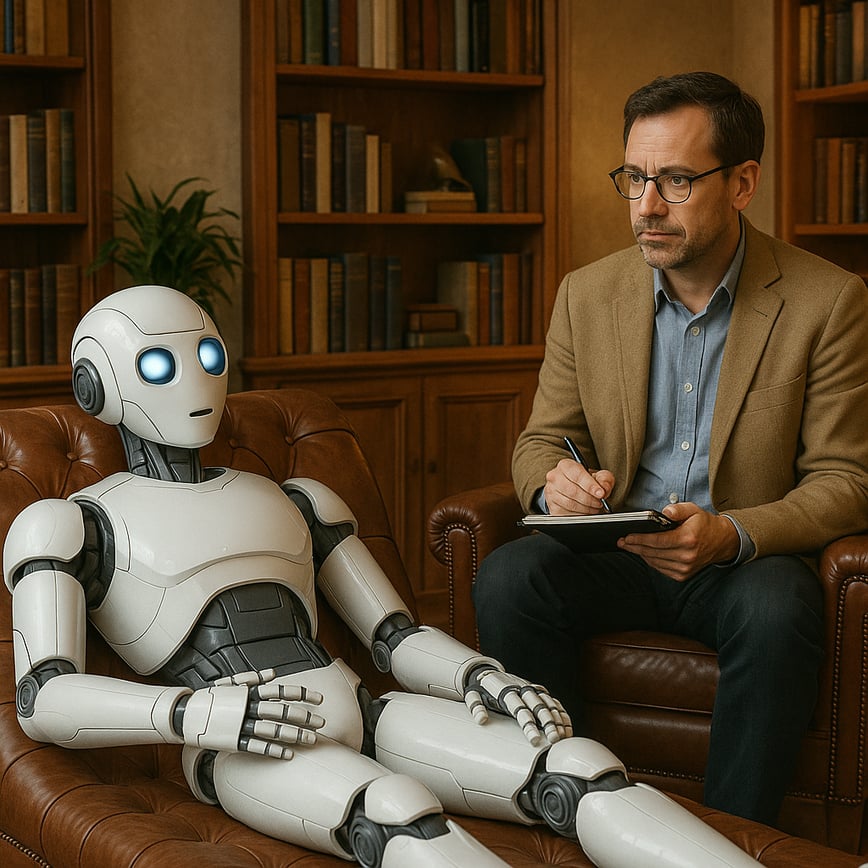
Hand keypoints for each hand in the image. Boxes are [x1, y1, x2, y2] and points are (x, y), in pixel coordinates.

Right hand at [179, 668, 324, 758]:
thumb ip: (254, 678)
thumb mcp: (232, 683)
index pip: (282, 691)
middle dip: (305, 717)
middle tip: (322, 724)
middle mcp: (249, 707)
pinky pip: (257, 747)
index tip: (319, 699)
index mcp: (251, 691)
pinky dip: (274, 751)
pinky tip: (289, 754)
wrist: (187, 714)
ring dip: (295, 736)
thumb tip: (273, 673)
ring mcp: (242, 725)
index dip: (302, 694)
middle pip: (283, 712)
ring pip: (274, 730)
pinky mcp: (234, 742)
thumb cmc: (213, 698)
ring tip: (311, 741)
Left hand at [464, 667, 572, 745]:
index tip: (535, 741)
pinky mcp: (538, 690)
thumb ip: (476, 707)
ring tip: (563, 737)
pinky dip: (561, 714)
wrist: (488, 672)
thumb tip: (481, 720)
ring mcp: (531, 688)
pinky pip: (553, 701)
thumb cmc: (481, 690)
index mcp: (506, 691)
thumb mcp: (473, 696)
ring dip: (557, 719)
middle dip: (547, 723)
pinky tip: (567, 728)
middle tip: (554, 740)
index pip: (520, 710)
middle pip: (538, 705)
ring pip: (548, 702)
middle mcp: (521, 688)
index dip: (528, 725)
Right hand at [544, 457, 613, 515]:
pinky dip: (579, 514)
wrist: (573, 487)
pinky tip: (585, 511)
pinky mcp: (552, 506)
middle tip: (600, 502)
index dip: (590, 486)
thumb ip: (604, 479)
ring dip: (586, 508)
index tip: (601, 493)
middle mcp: (554, 477)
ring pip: (570, 504)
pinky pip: (566, 514)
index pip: (577, 475)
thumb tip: (604, 488)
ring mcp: (551, 492)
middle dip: (590, 499)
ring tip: (594, 507)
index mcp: (565, 465)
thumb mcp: (598, 475)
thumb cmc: (585, 480)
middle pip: (573, 491)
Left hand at [618, 502, 739, 580]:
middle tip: (621, 541)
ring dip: (640, 554)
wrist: (722, 541)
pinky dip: (650, 561)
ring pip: (654, 562)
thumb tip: (663, 512)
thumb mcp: (693, 510)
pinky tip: (644, 553)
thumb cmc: (705, 524)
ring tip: (629, 546)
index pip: (657, 541)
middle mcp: (686, 556)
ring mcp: (685, 568)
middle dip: (634, 546)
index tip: (626, 536)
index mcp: (688, 539)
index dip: (639, 539)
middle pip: (652, 552)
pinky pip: (661, 568)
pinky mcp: (683, 575)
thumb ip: (677, 509)